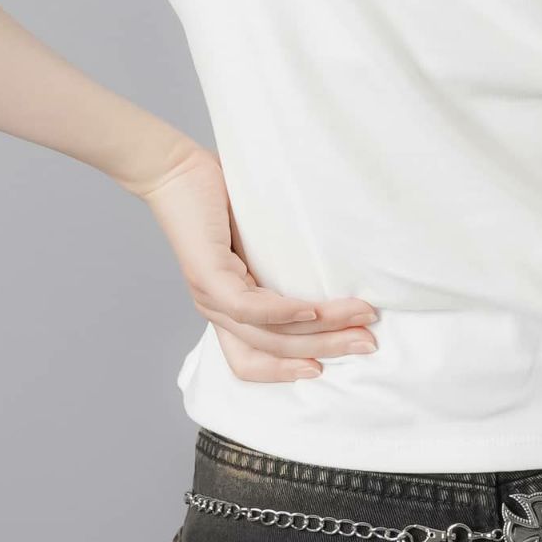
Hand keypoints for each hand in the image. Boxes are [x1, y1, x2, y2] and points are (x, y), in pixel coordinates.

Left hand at [125, 142, 378, 381]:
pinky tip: (314, 311)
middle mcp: (216, 311)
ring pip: (270, 333)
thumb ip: (281, 263)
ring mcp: (210, 296)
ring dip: (322, 331)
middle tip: (368, 343)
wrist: (173, 169)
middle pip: (273, 351)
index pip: (255, 360)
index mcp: (226, 308)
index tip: (329, 367)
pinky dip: (286, 314)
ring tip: (359, 320)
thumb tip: (333, 269)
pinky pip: (251, 307)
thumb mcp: (256, 241)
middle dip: (328, 350)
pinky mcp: (208, 275)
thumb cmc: (216, 199)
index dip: (288, 371)